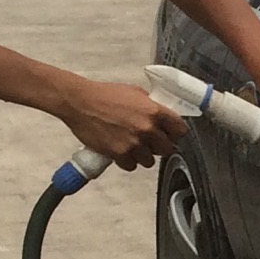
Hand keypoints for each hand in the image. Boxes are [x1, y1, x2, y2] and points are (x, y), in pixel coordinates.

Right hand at [59, 76, 186, 168]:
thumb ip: (150, 105)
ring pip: (149, 161)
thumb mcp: (134, 92)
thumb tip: (161, 113)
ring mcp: (133, 143)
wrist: (79, 102)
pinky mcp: (119, 154)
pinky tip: (121, 150)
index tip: (170, 135)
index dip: (175, 133)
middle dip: (158, 146)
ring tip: (132, 145)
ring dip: (142, 155)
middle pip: (167, 149)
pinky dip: (127, 161)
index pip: (180, 130)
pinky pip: (131, 166)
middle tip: (148, 141)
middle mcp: (147, 129)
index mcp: (154, 111)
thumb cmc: (103, 95)